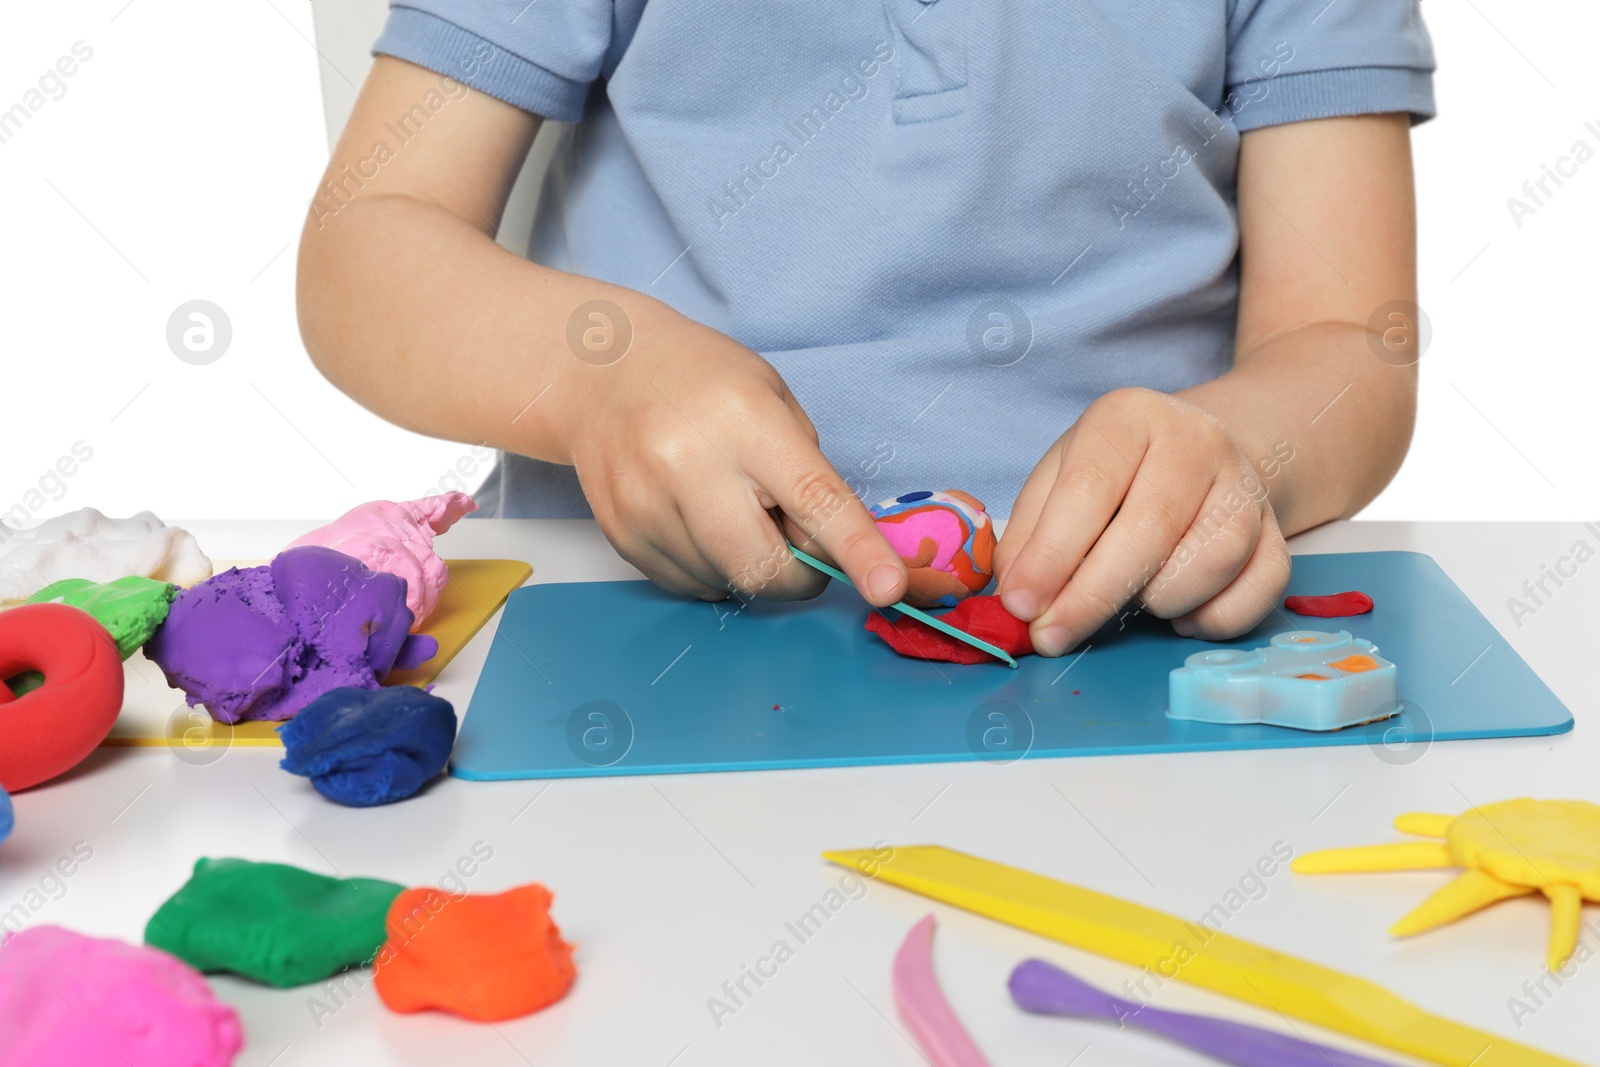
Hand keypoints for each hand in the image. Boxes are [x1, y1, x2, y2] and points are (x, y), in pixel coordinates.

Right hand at [557, 303, 907, 605]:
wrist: (601, 371)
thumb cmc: (702, 381)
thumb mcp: (773, 400)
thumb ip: (809, 475)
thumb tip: (832, 551)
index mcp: (744, 422)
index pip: (813, 499)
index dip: (856, 549)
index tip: (888, 586)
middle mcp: (689, 463)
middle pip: (764, 565)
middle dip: (799, 575)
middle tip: (798, 545)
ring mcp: (646, 503)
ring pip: (726, 582)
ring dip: (749, 565)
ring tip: (731, 508)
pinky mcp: (621, 533)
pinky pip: (688, 585)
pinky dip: (711, 569)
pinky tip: (700, 522)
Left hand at [995, 388, 1289, 655]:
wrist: (1196, 451)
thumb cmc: (1112, 473)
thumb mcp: (1057, 479)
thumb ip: (1030, 535)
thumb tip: (1019, 597)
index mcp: (1129, 417)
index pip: (1089, 488)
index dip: (1052, 554)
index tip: (1022, 604)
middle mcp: (1196, 441)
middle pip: (1151, 528)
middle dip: (1094, 595)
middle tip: (1054, 635)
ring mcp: (1246, 485)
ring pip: (1215, 558)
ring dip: (1162, 599)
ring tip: (1131, 603)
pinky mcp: (1277, 532)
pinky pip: (1260, 587)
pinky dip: (1216, 617)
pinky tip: (1181, 617)